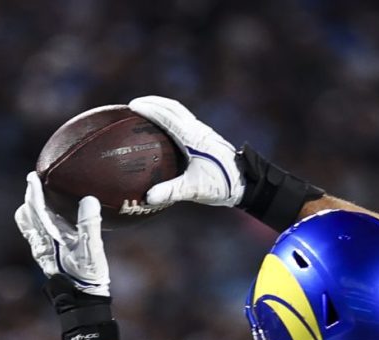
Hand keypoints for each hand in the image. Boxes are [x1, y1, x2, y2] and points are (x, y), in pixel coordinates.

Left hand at [15, 172, 109, 294]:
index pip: (38, 209)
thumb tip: (88, 199)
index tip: (33, 176)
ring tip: (39, 200)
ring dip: (31, 211)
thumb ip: (89, 225)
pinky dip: (38, 222)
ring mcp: (42, 251)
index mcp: (50, 238)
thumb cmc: (87, 276)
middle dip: (30, 198)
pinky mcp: (47, 257)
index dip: (35, 192)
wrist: (81, 300)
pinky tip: (50, 222)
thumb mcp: (91, 250)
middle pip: (28, 215)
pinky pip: (36, 234)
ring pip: (29, 226)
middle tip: (36, 183)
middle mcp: (42, 243)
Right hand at [125, 96, 242, 212]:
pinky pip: (184, 120)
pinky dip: (171, 116)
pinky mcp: (206, 137)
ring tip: (146, 109)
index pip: (167, 116)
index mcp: (193, 137)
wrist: (246, 182)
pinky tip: (164, 127)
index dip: (149, 109)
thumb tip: (147, 198)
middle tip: (133, 105)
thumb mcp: (194, 189)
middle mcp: (197, 129)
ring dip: (162, 106)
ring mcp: (203, 131)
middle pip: (172, 107)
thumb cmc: (221, 184)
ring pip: (179, 111)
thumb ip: (171, 192)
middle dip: (152, 102)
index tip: (132, 106)